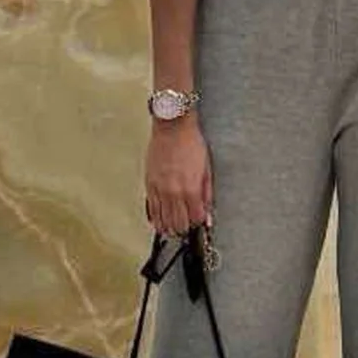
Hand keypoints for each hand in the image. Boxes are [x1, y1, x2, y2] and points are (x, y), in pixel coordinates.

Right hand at [145, 115, 213, 241]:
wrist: (172, 128)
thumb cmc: (191, 144)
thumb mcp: (206, 169)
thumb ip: (207, 195)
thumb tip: (208, 214)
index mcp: (191, 189)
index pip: (195, 218)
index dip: (198, 223)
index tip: (199, 221)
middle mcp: (174, 192)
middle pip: (178, 223)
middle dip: (184, 229)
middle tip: (187, 228)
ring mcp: (160, 189)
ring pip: (163, 220)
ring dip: (170, 227)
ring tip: (173, 229)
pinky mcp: (149, 185)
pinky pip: (151, 209)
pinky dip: (156, 218)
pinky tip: (159, 222)